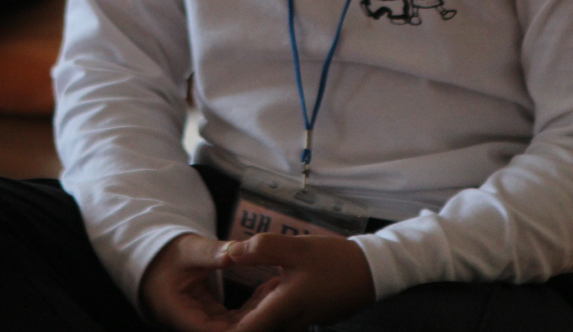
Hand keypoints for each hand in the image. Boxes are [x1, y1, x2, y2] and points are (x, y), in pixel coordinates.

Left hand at [141, 231, 374, 331]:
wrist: (370, 271)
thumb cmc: (333, 260)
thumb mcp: (295, 248)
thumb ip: (260, 250)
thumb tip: (227, 253)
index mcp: (282, 309)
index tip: (202, 325)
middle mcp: (288, 321)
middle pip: (252, 330)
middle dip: (230, 325)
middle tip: (207, 317)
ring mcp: (297, 319)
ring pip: (263, 322)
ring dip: (244, 316)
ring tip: (221, 307)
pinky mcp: (304, 312)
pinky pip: (275, 314)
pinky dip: (261, 307)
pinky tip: (258, 289)